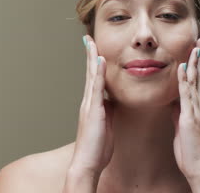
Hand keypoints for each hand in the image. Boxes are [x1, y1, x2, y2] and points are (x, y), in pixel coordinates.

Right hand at [69, 35, 114, 175]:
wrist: (87, 162)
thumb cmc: (97, 147)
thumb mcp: (106, 124)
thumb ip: (107, 111)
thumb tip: (111, 102)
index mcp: (93, 104)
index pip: (94, 78)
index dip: (95, 63)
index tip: (95, 49)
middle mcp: (89, 101)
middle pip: (90, 72)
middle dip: (90, 54)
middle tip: (89, 38)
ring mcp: (90, 104)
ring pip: (92, 76)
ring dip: (92, 58)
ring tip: (92, 42)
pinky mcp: (94, 110)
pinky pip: (97, 88)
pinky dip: (98, 73)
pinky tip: (100, 61)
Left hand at [171, 38, 199, 181]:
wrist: (198, 167)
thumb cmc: (189, 150)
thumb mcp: (181, 127)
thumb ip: (178, 113)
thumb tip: (174, 103)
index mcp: (194, 108)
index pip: (195, 82)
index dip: (195, 66)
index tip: (194, 50)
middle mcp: (197, 106)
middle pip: (198, 77)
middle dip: (198, 58)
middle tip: (199, 40)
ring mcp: (194, 110)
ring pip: (194, 82)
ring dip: (194, 63)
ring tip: (194, 46)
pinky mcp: (189, 117)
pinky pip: (186, 95)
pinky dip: (184, 79)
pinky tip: (183, 66)